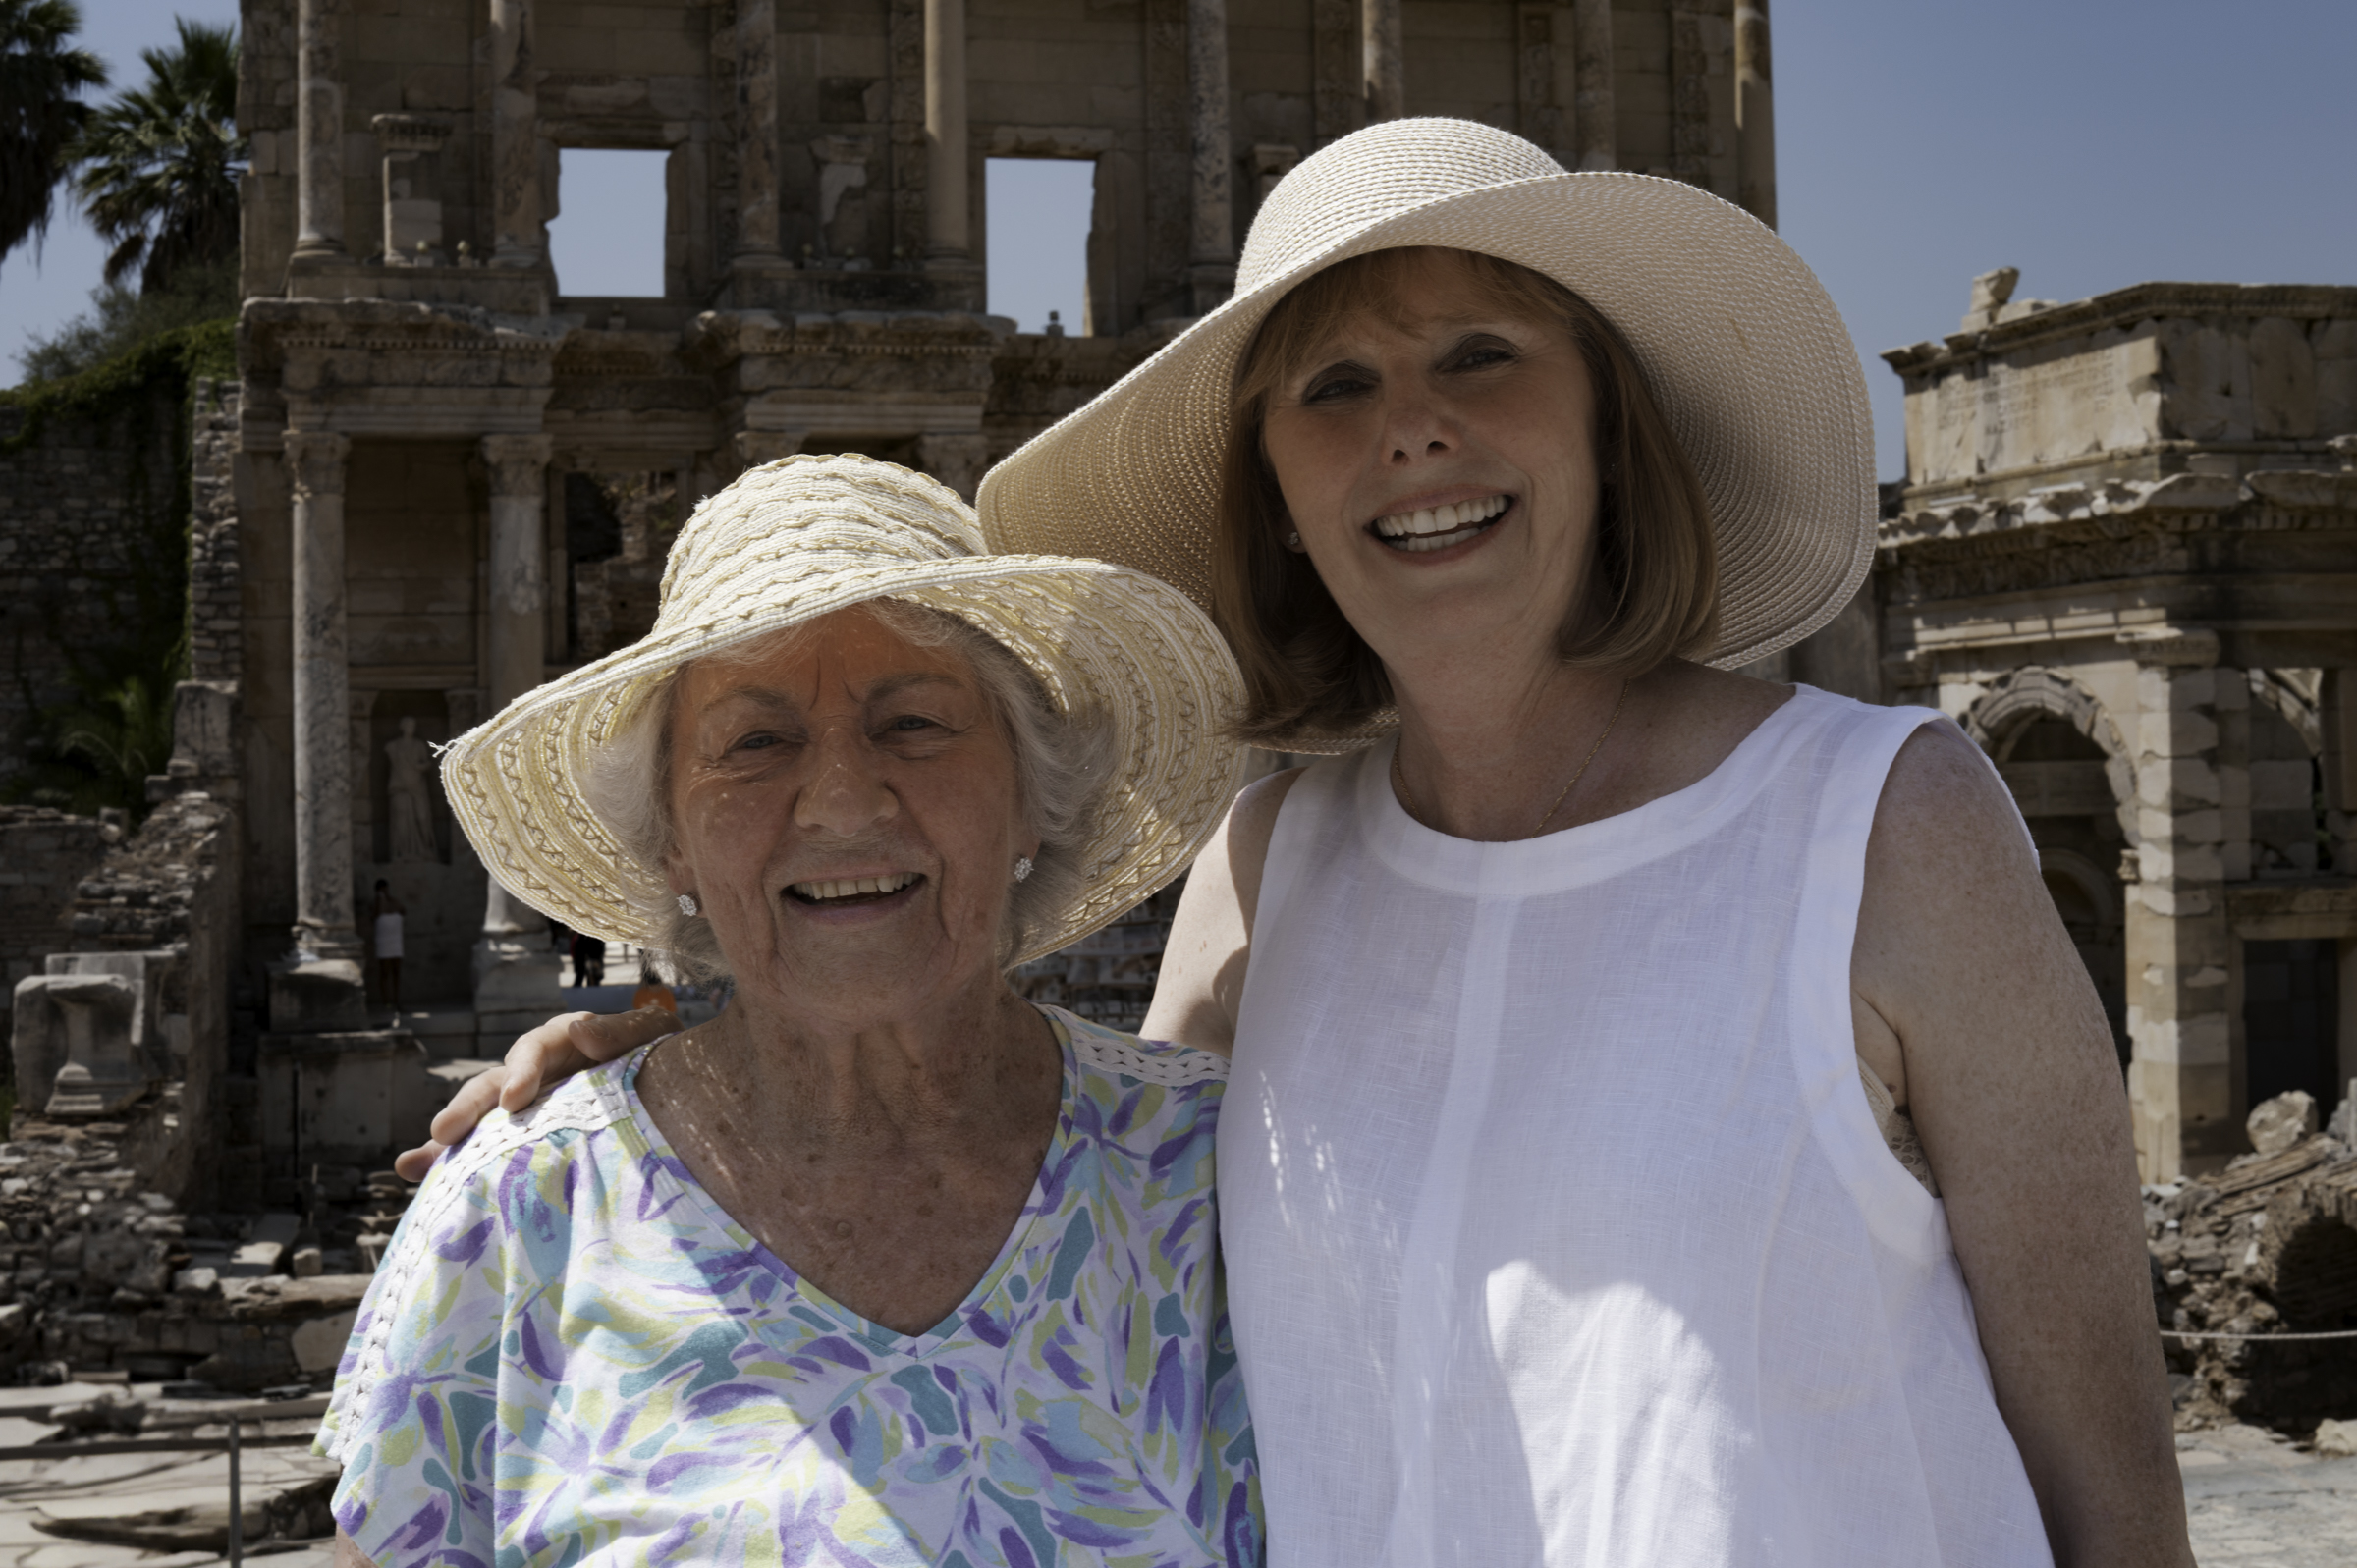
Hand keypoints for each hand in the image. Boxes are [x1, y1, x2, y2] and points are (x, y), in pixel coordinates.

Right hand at [392, 1009, 679, 1180]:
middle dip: (469, 1107)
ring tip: (412, 1164)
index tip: (514, 1100)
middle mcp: (536, 1074)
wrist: (678, 1099)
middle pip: (494, 1084)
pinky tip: (418, 1180)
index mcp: (564, 1043)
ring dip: (446, 1142)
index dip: (524, 1071)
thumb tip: (581, 1033)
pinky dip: (453, 1165)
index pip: (537, 1049)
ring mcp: (527, 1110)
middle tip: (444, 1132)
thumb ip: (622, 1031)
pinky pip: (485, 1153)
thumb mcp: (654, 1035)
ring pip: (480, 1122)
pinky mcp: (525, 1141)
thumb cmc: (663, 1058)